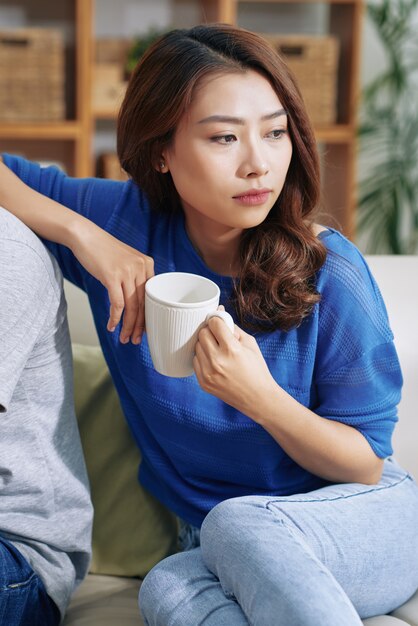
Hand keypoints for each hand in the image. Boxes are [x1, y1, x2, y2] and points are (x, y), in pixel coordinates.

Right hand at [71, 221, 153, 343]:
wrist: (85, 236)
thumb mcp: (126, 260)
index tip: (144, 329)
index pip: (152, 295)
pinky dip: (115, 318)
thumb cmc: (103, 250)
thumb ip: (135, 276)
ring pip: (132, 307)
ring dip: (127, 325)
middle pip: (143, 303)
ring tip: (124, 338)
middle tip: (135, 339)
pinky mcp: (112, 276)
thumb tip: (138, 301)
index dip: (148, 315)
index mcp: (147, 264)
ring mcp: (127, 271)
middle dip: (139, 325)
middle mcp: (140, 267)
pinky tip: (111, 326)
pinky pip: (117, 304)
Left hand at [193, 316, 275, 417]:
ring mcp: (208, 373)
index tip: (220, 322)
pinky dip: (203, 358)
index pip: (214, 323)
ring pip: (197, 346)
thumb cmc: (257, 370)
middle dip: (211, 332)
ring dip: (206, 345)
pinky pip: (195, 360)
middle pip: (202, 333)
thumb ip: (233, 328)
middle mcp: (217, 361)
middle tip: (219, 336)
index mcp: (232, 349)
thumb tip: (219, 314)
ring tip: (218, 351)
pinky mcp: (203, 382)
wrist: (257, 398)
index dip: (217, 320)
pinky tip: (215, 362)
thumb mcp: (250, 344)